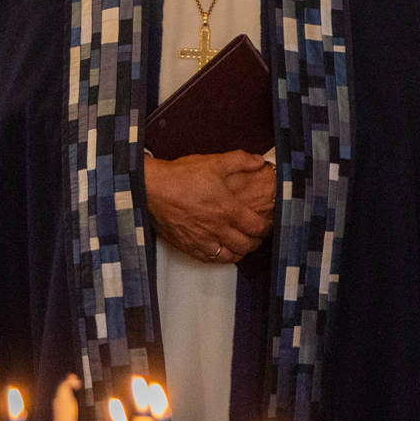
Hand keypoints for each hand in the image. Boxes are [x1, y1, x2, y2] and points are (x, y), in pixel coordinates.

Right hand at [145, 150, 275, 262]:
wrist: (151, 188)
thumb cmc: (182, 176)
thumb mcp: (215, 162)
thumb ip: (241, 161)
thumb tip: (259, 160)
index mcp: (228, 210)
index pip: (257, 227)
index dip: (267, 227)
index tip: (268, 224)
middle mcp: (217, 229)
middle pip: (246, 245)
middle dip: (256, 241)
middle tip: (257, 236)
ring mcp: (202, 240)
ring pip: (229, 256)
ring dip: (239, 252)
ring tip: (242, 245)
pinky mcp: (187, 246)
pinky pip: (209, 260)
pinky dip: (219, 257)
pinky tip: (221, 250)